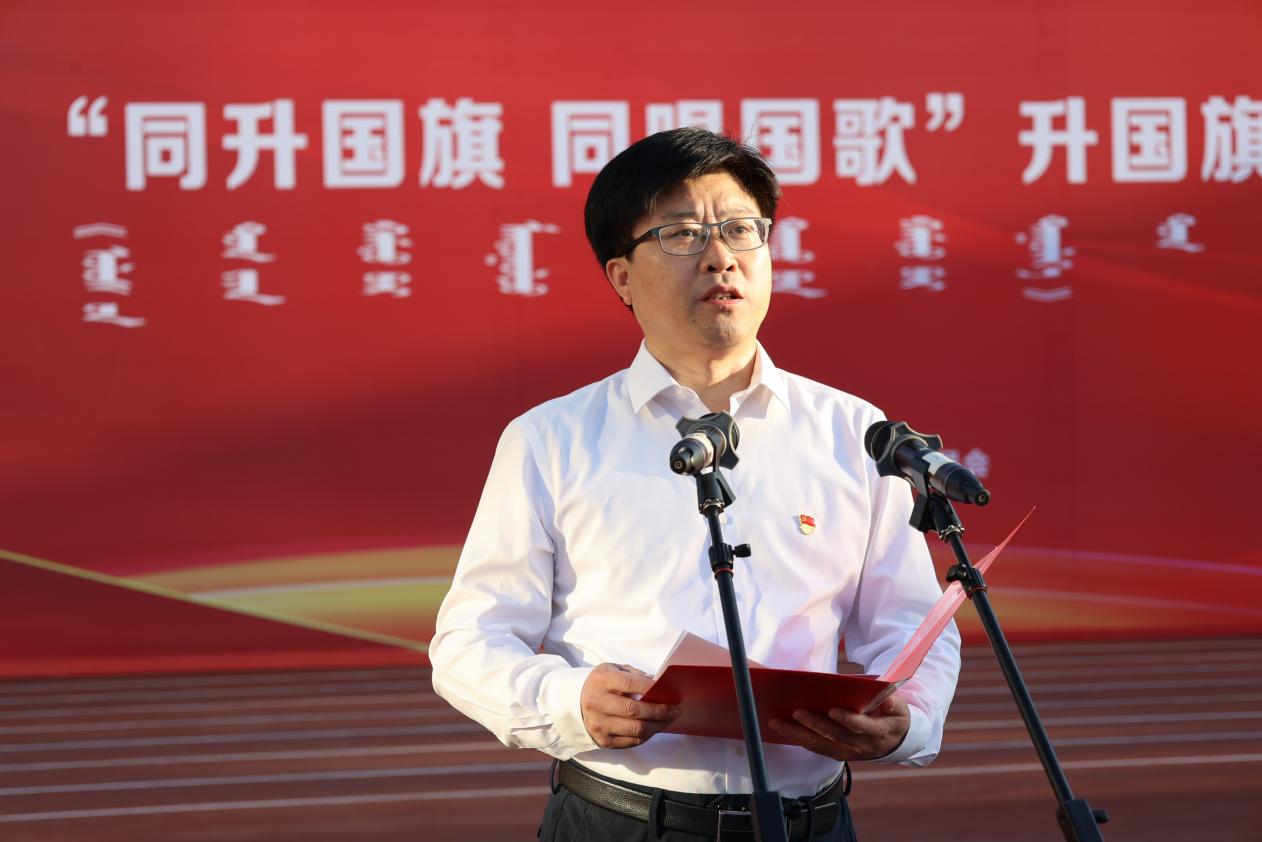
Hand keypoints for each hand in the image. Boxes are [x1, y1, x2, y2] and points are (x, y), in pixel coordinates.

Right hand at [580, 663, 680, 748]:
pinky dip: (647, 735)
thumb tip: (659, 685)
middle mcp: (597, 703)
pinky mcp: (603, 740)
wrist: (575, 703)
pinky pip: (632, 741)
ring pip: (635, 730)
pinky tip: (654, 728)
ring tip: (669, 720)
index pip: (629, 684)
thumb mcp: (613, 670)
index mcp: (601, 681)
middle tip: (675, 710)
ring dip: (657, 726)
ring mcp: (599, 724)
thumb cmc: (601, 684)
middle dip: (660, 711)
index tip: (667, 691)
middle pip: (634, 711)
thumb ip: (634, 675)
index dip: (650, 688)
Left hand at [767, 693, 910, 760]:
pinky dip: (798, 738)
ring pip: (820, 745)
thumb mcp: (899, 708)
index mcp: (878, 732)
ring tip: (777, 722)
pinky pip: (815, 748)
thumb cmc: (893, 717)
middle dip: (815, 724)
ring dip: (797, 734)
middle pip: (835, 736)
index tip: (833, 710)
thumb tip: (886, 698)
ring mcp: (847, 752)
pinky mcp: (836, 753)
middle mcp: (861, 746)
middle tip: (797, 712)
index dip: (848, 720)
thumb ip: (892, 703)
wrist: (894, 742)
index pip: (862, 728)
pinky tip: (782, 728)